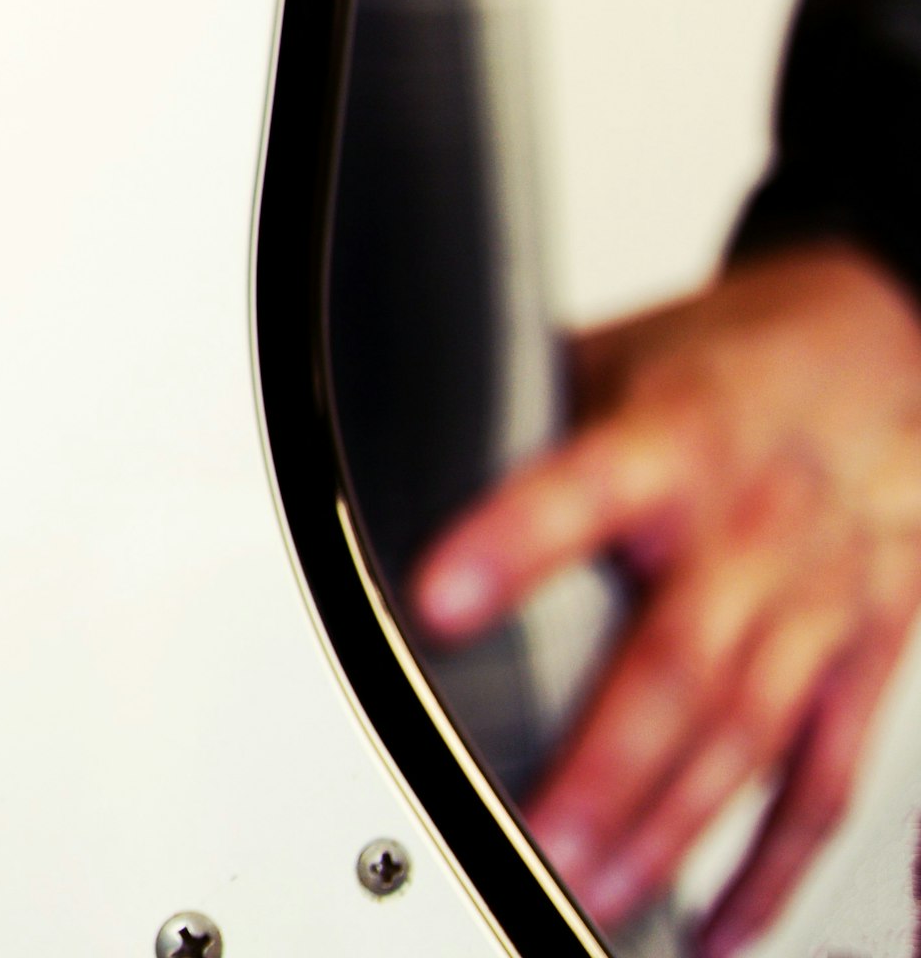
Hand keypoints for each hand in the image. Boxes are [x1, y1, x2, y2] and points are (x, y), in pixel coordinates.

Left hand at [413, 243, 920, 950]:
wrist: (888, 343)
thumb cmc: (725, 361)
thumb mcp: (613, 352)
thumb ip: (518, 413)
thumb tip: (374, 439)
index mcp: (671, 440)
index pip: (580, 488)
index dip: (512, 543)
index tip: (440, 598)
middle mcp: (752, 529)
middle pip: (681, 659)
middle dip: (608, 759)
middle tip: (536, 830)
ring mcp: (820, 602)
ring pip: (749, 733)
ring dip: (674, 826)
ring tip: (598, 891)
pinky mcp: (870, 657)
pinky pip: (826, 775)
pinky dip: (775, 861)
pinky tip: (723, 923)